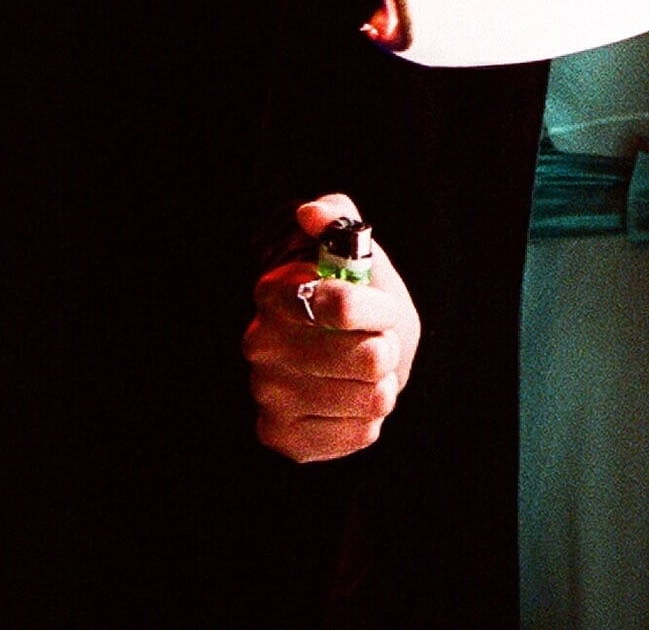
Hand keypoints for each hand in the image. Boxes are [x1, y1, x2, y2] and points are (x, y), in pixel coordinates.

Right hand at [243, 194, 419, 461]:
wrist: (354, 358)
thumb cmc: (360, 303)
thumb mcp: (360, 254)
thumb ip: (338, 220)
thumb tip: (312, 214)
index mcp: (275, 291)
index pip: (341, 304)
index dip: (378, 309)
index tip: (382, 310)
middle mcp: (260, 344)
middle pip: (368, 356)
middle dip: (388, 348)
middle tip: (377, 342)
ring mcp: (267, 393)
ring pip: (370, 397)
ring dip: (383, 385)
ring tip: (366, 374)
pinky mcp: (280, 436)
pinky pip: (358, 434)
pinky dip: (369, 420)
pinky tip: (352, 403)